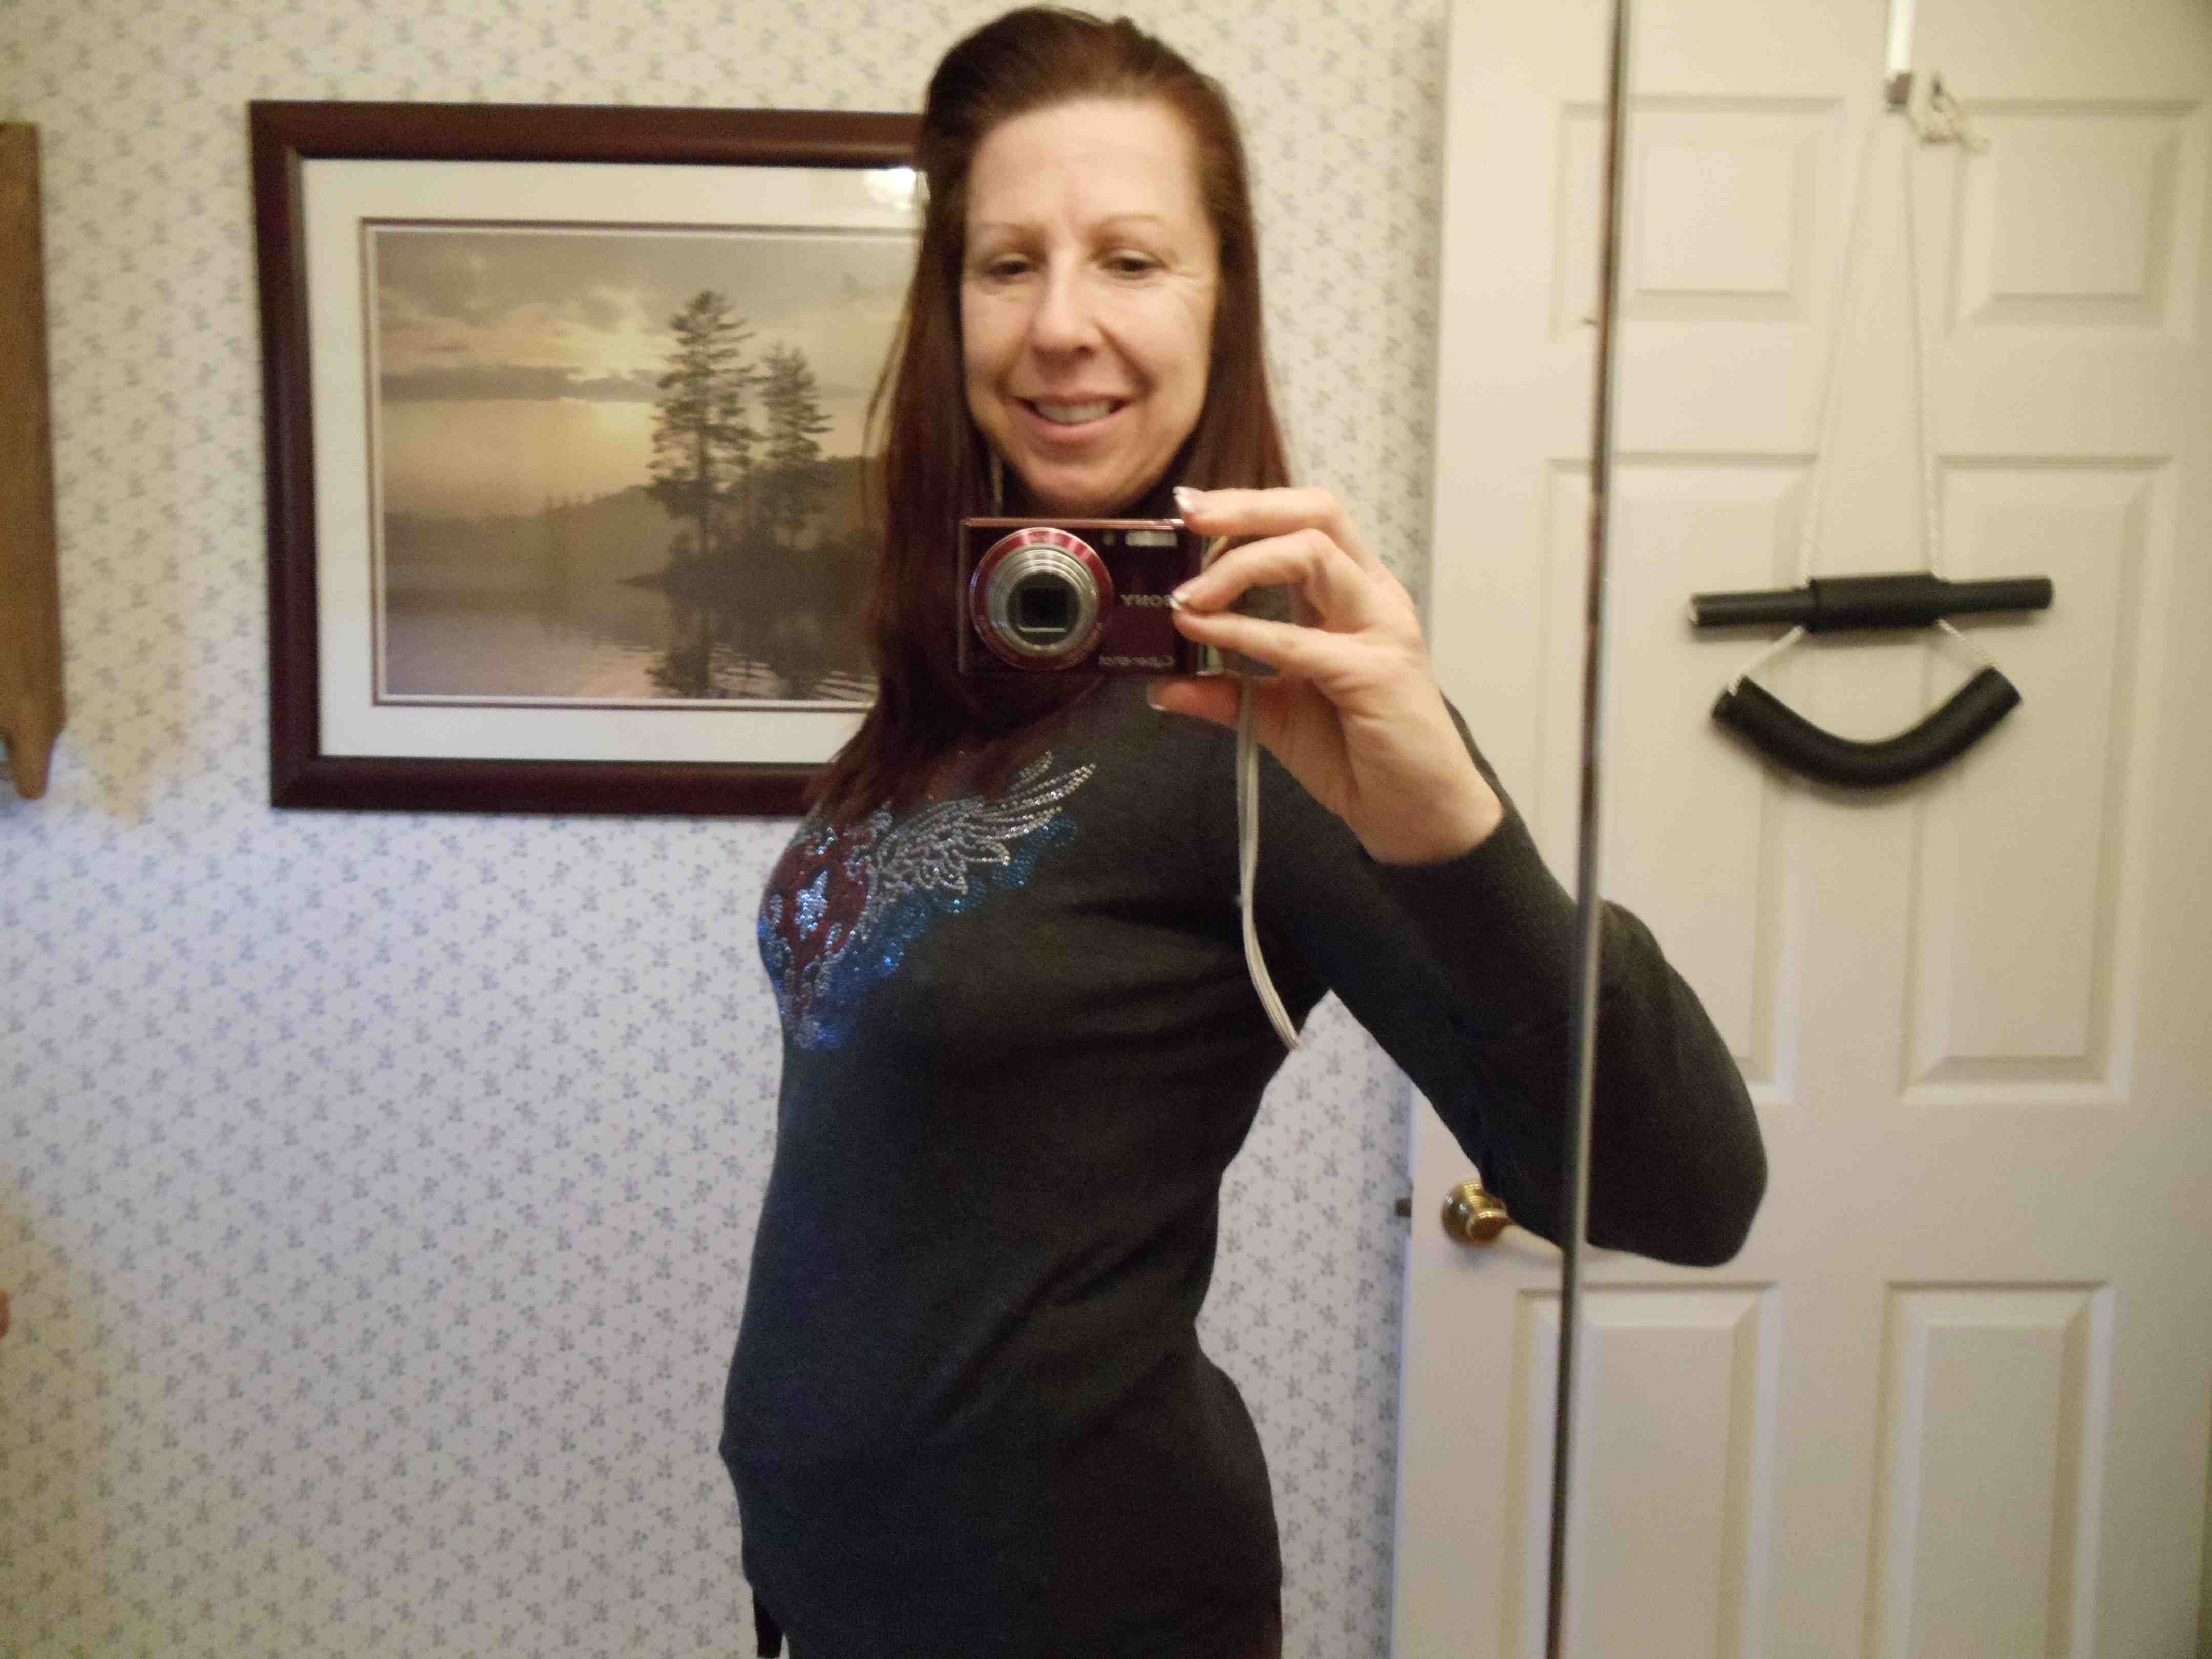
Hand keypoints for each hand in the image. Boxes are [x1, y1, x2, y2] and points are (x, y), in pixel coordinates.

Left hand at [1150, 486, 1504, 864]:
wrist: (1414, 812)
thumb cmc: (1357, 754)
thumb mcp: (1276, 713)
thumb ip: (1225, 690)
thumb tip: (1162, 683)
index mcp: (1353, 593)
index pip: (1304, 520)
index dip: (1246, 508)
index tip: (1187, 514)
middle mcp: (1372, 597)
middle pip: (1317, 513)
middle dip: (1246, 507)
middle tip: (1187, 516)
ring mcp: (1380, 630)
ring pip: (1314, 552)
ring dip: (1239, 564)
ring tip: (1188, 595)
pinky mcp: (1375, 674)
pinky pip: (1300, 640)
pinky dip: (1243, 630)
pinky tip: (1202, 632)